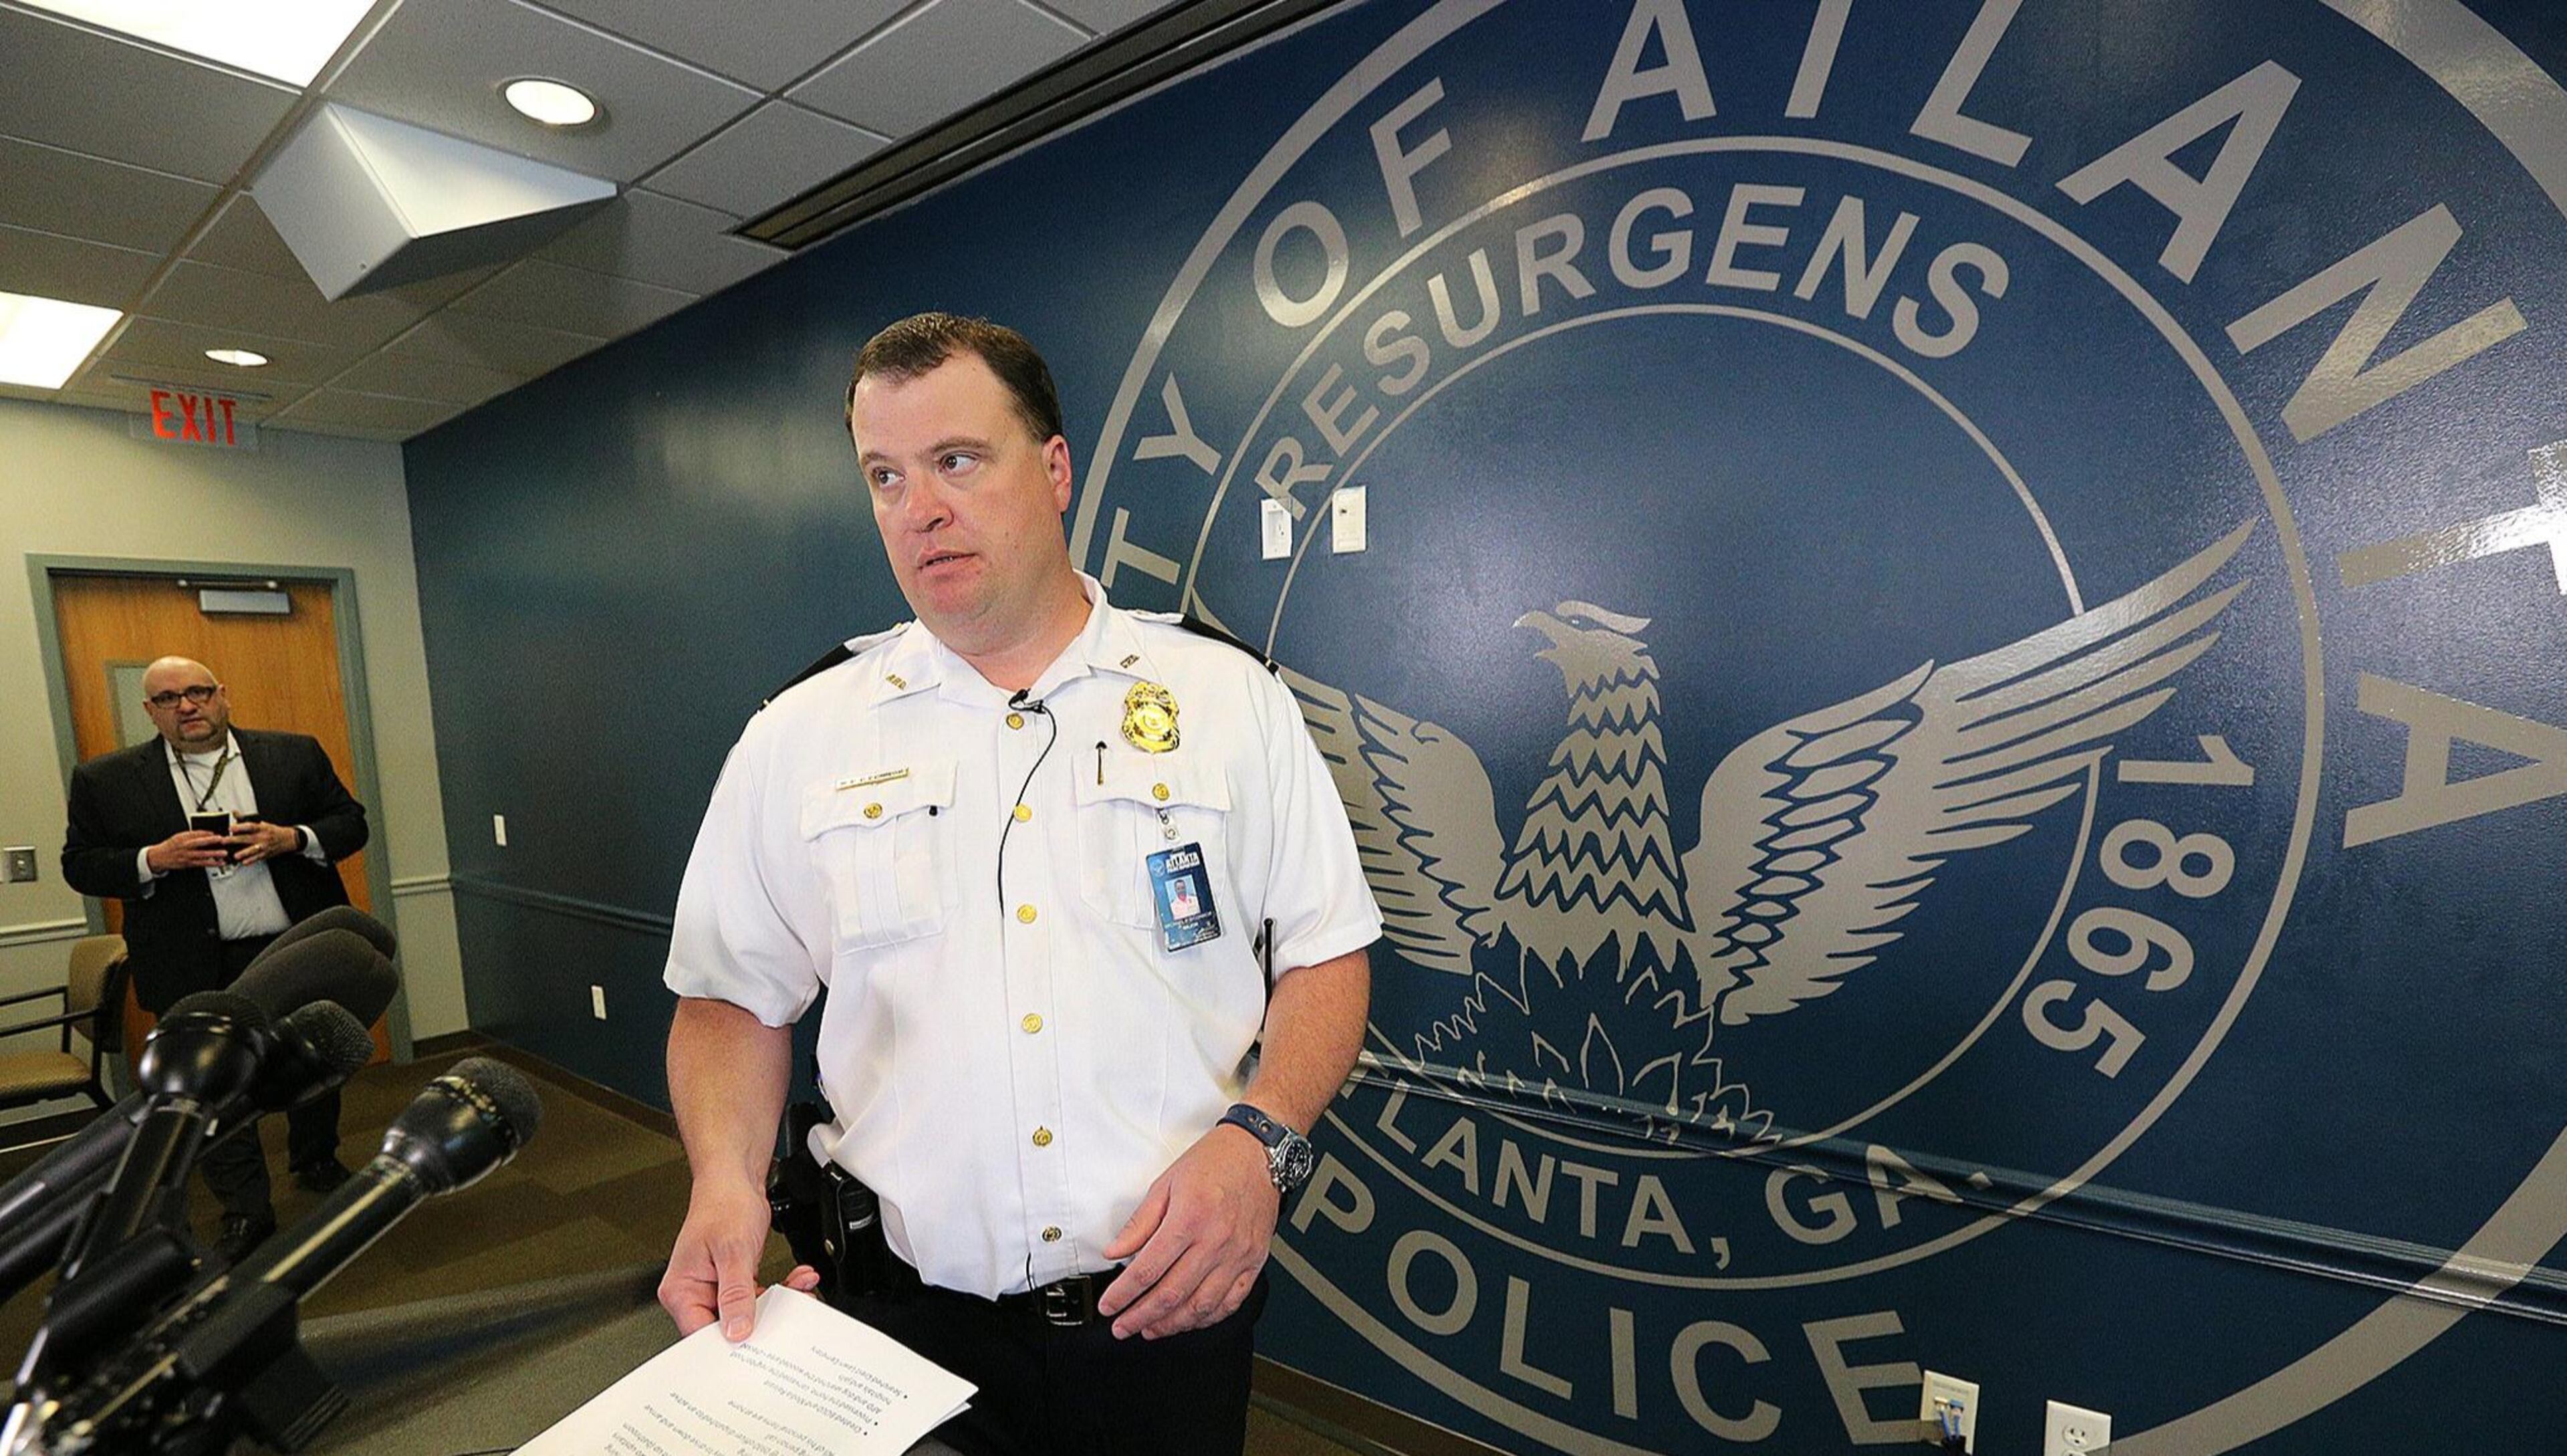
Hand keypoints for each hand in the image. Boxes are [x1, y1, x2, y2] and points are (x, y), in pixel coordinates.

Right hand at [146, 830, 233, 873]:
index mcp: (181, 838)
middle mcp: (183, 847)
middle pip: (198, 843)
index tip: (215, 832)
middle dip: (210, 841)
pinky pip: (202, 864)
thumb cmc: (171, 846)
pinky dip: (212, 863)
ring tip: (224, 853)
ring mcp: (186, 856)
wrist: (158, 857)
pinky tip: (219, 863)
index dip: (206, 833)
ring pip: (201, 855)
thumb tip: (207, 833)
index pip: (195, 833)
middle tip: (221, 839)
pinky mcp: (188, 864)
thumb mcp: (178, 837)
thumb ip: (191, 835)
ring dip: (214, 854)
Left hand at [228, 820, 302, 865]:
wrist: (288, 839)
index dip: (240, 827)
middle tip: (225, 841)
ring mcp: (265, 846)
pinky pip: (258, 858)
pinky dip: (251, 860)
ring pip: (253, 850)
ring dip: (244, 853)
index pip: (250, 826)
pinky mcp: (266, 854)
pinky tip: (245, 862)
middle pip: (247, 838)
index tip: (231, 828)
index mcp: (262, 828)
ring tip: (236, 855)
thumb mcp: (262, 822)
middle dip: (234, 840)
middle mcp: (263, 837)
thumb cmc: (273, 831)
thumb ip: (246, 819)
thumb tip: (235, 813)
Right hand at [657, 1180, 819, 1340]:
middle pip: (725, 1327)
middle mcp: (695, 1292)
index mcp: (680, 1289)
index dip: (727, 1343)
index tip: (756, 1345)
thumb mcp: (732, 1252)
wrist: (735, 1180)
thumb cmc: (723, 1204)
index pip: (699, 1333)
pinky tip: (797, 1281)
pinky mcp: (735, 1282)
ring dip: (777, 1303)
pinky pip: (758, 1298)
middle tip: (785, 1319)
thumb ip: (735, 1293)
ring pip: (747, 1314)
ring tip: (799, 1290)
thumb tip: (737, 1330)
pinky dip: (780, 1290)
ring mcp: (716, 1288)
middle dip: (760, 1321)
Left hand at [1097, 1123, 1278, 1339]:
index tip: (1109, 1306)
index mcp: (1189, 1219)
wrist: (1259, 1151)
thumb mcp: (1166, 1183)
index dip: (1123, 1294)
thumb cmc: (1215, 1161)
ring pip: (1201, 1306)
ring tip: (1151, 1328)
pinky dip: (1207, 1318)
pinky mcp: (1254, 1261)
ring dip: (1172, 1324)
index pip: (1148, 1270)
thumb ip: (1140, 1222)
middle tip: (1123, 1327)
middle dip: (1141, 1316)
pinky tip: (1190, 1320)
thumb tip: (1116, 1252)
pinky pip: (1230, 1301)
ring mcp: (1238, 1255)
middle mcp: (1215, 1241)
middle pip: (1172, 1294)